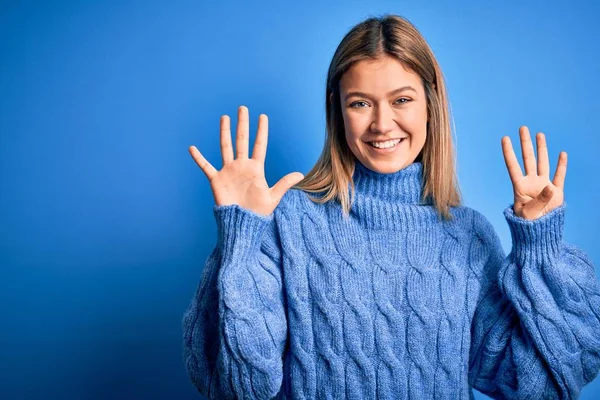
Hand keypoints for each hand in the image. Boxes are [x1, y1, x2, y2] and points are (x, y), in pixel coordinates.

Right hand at [189, 105, 303, 216]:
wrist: (242, 223)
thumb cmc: (258, 212)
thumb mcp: (273, 197)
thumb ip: (284, 183)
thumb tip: (300, 174)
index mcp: (256, 169)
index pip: (259, 145)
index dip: (261, 131)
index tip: (263, 117)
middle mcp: (241, 166)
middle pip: (242, 140)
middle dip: (243, 124)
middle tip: (243, 108)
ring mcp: (228, 171)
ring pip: (226, 147)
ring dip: (225, 132)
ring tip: (224, 117)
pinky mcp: (217, 180)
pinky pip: (206, 166)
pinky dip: (199, 158)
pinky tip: (192, 148)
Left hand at [501, 126, 566, 219]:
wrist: (540, 232)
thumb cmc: (528, 224)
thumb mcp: (529, 214)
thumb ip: (538, 201)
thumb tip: (549, 188)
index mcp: (519, 187)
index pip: (512, 165)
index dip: (508, 152)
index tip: (504, 138)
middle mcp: (531, 182)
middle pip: (528, 158)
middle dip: (525, 143)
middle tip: (523, 128)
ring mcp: (543, 185)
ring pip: (542, 162)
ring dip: (542, 148)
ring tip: (539, 134)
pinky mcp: (556, 192)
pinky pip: (559, 176)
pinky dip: (561, 165)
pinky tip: (562, 154)